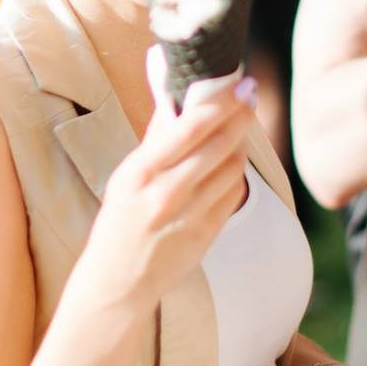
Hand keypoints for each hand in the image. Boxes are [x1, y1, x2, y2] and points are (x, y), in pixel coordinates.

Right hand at [82, 48, 253, 310]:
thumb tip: (173, 93)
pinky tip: (232, 163)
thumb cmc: (120, 220)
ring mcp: (189, 216)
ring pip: (232, 168)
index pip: (190, 127)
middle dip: (240, 115)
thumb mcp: (126, 176)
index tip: (237, 83)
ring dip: (240, 143)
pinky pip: (234, 194)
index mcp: (140, 172)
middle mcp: (165, 193)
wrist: (117, 281)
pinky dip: (237, 174)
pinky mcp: (206, 235)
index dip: (220, 102)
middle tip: (250, 96)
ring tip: (238, 129)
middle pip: (218, 144)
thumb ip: (155, 137)